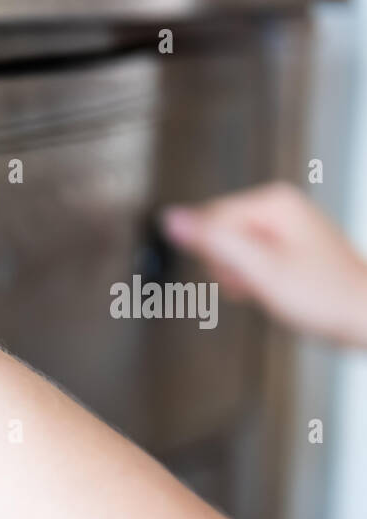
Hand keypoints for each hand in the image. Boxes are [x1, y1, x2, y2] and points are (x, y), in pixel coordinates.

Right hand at [161, 181, 366, 345]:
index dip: (213, 255)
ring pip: (228, 251)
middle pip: (217, 235)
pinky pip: (246, 261)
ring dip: (239, 277)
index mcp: (272, 202)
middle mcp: (278, 208)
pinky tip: (269, 289)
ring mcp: (282, 227)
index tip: (237, 273)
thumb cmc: (324, 296)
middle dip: (227, 267)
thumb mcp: (259, 269)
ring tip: (266, 288)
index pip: (207, 220)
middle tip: (255, 283)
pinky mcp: (284, 246)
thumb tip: (171, 218)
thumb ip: (212, 241)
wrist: (362, 316)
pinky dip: (251, 280)